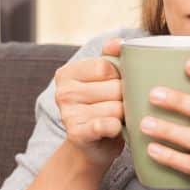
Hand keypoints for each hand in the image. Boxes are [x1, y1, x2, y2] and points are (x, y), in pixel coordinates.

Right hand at [55, 37, 125, 168]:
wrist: (92, 147)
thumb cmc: (101, 108)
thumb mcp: (102, 80)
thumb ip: (110, 57)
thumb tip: (118, 43)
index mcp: (66, 73)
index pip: (106, 66)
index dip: (120, 77)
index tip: (118, 87)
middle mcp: (63, 92)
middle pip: (114, 87)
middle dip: (126, 98)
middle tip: (122, 106)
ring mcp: (68, 114)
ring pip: (116, 107)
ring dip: (125, 115)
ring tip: (120, 119)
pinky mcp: (77, 134)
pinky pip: (105, 125)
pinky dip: (115, 127)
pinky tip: (116, 128)